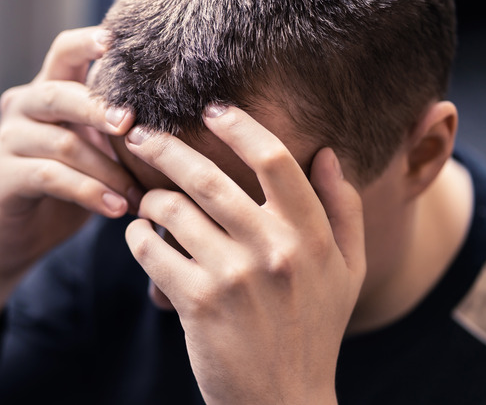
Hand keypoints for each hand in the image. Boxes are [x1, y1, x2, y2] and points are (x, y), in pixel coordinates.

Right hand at [0, 27, 140, 379]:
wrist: (10, 239)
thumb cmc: (62, 191)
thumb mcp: (92, 154)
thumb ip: (116, 133)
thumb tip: (180, 128)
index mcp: (47, 92)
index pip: (63, 52)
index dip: (87, 42)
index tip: (115, 40)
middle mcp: (22, 108)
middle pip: (60, 93)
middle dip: (102, 108)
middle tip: (133, 125)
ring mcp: (9, 141)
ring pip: (64, 143)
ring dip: (109, 170)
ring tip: (139, 195)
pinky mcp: (4, 178)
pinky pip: (51, 177)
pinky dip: (89, 192)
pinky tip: (117, 209)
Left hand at [123, 105, 365, 403]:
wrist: (282, 401)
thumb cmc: (314, 329)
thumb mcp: (349, 270)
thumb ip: (343, 209)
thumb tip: (326, 152)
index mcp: (310, 235)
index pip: (273, 159)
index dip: (238, 125)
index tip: (212, 109)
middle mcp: (273, 250)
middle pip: (207, 176)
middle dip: (164, 147)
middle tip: (140, 134)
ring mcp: (233, 277)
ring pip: (171, 210)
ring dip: (149, 199)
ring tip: (145, 202)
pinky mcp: (197, 303)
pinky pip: (151, 250)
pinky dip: (136, 237)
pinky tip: (139, 237)